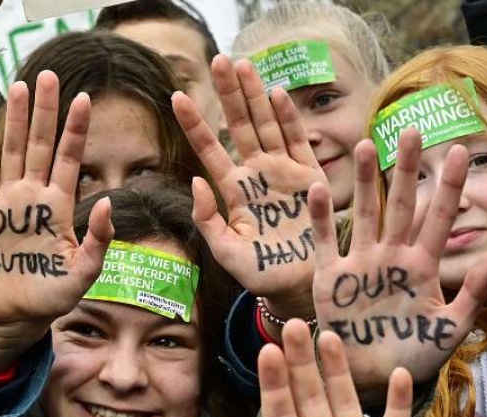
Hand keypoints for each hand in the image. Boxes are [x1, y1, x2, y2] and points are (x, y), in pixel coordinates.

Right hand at [0, 71, 112, 369]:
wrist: (18, 313)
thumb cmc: (55, 295)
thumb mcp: (85, 271)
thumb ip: (97, 239)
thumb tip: (105, 201)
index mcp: (60, 206)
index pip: (69, 158)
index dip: (76, 130)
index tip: (85, 98)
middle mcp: (35, 197)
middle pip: (39, 144)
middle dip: (44, 111)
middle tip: (48, 75)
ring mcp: (8, 203)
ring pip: (12, 152)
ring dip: (14, 120)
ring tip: (18, 87)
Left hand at [172, 56, 326, 318]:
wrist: (298, 286)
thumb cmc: (259, 273)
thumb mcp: (225, 252)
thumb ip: (207, 219)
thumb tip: (193, 181)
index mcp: (233, 190)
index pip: (210, 149)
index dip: (195, 124)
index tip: (177, 97)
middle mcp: (256, 174)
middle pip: (239, 125)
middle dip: (229, 93)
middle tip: (219, 60)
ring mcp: (283, 172)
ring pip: (267, 124)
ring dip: (256, 95)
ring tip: (244, 64)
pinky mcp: (309, 176)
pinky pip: (297, 141)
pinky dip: (288, 118)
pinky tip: (277, 93)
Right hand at [311, 130, 486, 402]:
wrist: (373, 378)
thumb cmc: (414, 357)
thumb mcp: (451, 328)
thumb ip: (472, 294)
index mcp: (424, 267)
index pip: (440, 218)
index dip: (449, 185)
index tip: (460, 150)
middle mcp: (393, 258)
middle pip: (401, 204)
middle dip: (406, 168)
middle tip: (412, 130)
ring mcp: (362, 264)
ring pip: (365, 214)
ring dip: (365, 181)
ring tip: (365, 144)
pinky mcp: (333, 278)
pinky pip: (326, 242)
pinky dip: (321, 218)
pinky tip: (318, 189)